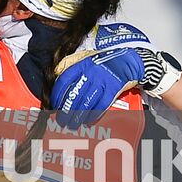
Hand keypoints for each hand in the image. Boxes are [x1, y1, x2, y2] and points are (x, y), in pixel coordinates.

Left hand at [52, 47, 178, 128]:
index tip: (54, 106)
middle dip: (66, 110)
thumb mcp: (84, 57)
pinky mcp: (113, 89)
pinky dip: (93, 115)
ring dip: (78, 116)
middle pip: (74, 95)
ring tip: (73, 124)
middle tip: (61, 121)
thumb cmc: (103, 61)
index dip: (57, 96)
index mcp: (81, 65)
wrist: (127, 61)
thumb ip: (69, 63)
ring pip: (86, 102)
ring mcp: (102, 81)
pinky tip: (88, 121)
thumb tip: (55, 73)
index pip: (64, 81)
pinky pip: (101, 105)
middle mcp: (90, 73)